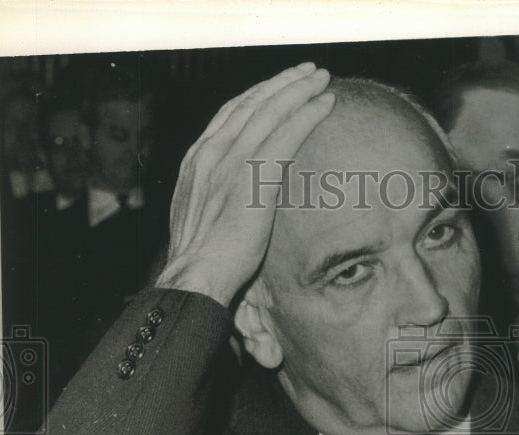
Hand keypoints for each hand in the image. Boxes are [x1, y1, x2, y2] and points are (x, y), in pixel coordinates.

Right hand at [156, 64, 334, 306]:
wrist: (193, 277)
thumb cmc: (200, 263)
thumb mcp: (199, 220)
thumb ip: (214, 198)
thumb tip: (229, 200)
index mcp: (196, 161)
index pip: (230, 114)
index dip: (257, 96)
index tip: (278, 87)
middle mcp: (211, 153)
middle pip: (252, 103)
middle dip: (282, 83)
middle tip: (307, 72)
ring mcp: (231, 162)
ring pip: (270, 111)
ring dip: (299, 90)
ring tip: (321, 80)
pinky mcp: (254, 177)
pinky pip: (286, 134)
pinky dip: (307, 114)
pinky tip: (325, 105)